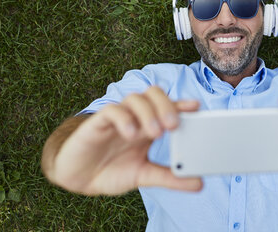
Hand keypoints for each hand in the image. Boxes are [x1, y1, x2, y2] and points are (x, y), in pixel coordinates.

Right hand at [52, 86, 201, 194]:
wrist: (78, 178)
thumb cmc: (112, 171)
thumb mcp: (144, 175)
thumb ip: (170, 178)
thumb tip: (200, 184)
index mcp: (149, 126)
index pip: (168, 107)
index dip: (182, 104)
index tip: (196, 106)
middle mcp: (135, 117)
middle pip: (154, 95)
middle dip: (167, 105)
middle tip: (174, 125)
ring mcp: (117, 117)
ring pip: (135, 98)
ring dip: (148, 112)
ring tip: (155, 132)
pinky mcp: (97, 122)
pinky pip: (112, 110)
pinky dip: (124, 118)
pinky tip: (131, 133)